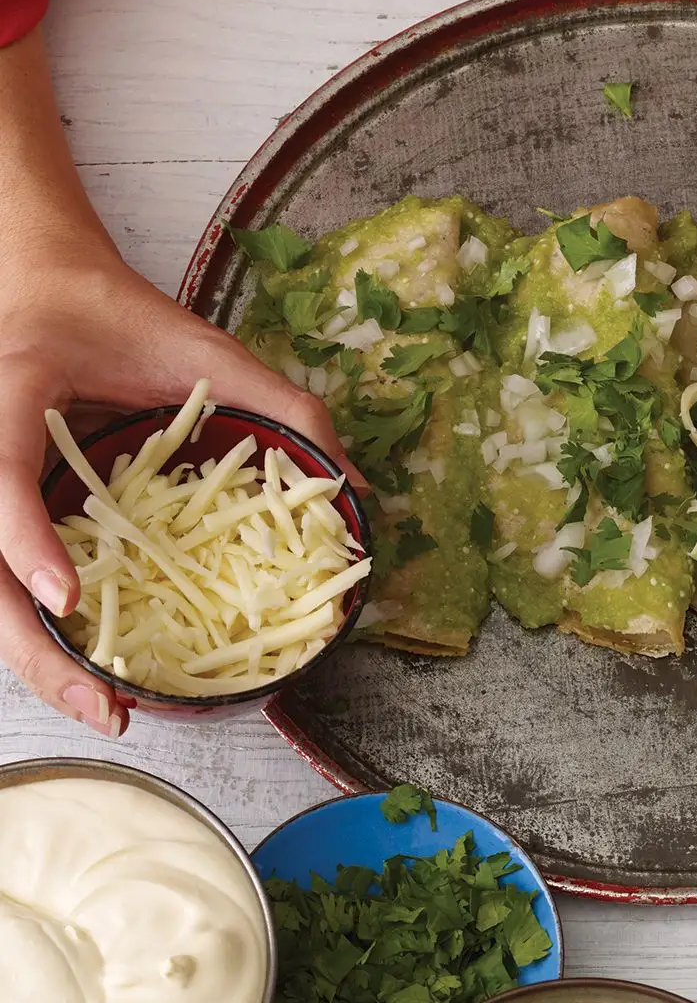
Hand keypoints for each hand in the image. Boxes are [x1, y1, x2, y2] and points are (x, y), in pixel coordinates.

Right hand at [0, 247, 347, 735]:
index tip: (67, 598)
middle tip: (106, 706)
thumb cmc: (121, 317)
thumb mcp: (207, 351)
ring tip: (106, 710)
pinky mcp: (6, 511)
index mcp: (10, 396)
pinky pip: (10, 583)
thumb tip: (355, 487)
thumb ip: (283, 406)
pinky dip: (47, 636)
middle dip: (37, 649)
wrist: (51, 291)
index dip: (25, 540)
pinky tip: (95, 674)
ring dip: (41, 660)